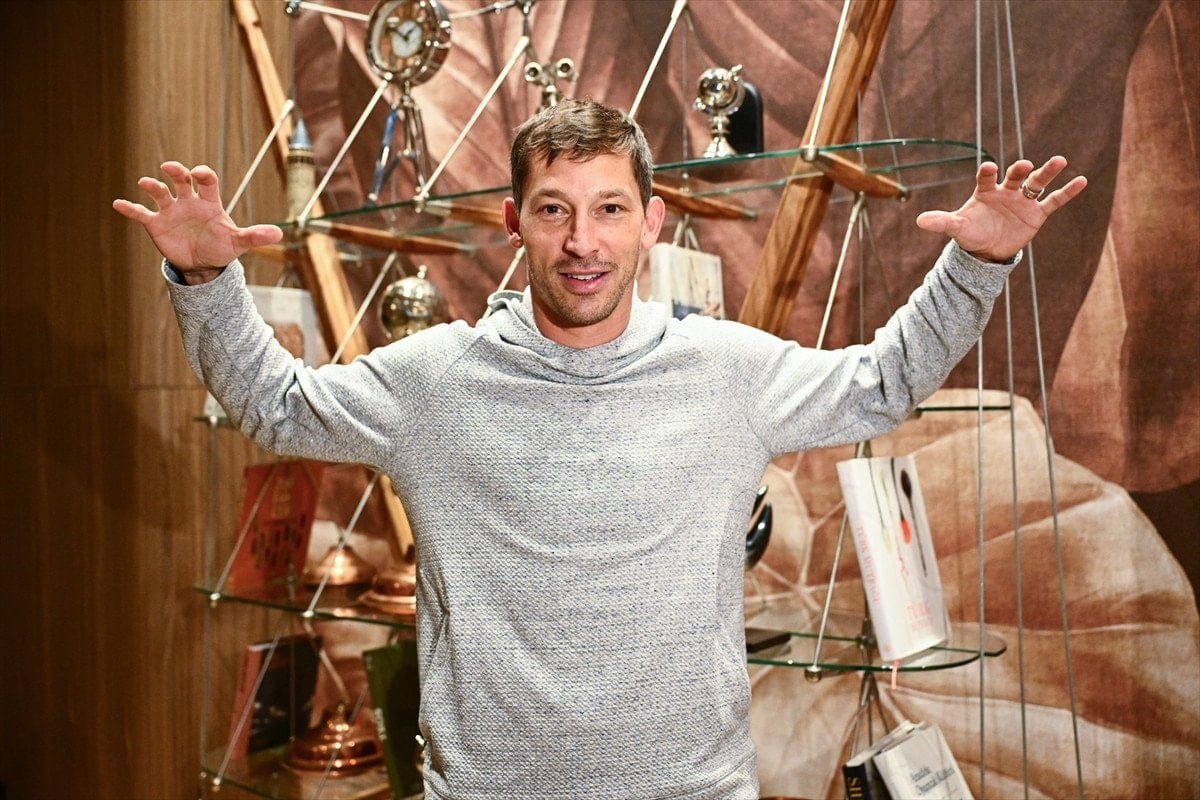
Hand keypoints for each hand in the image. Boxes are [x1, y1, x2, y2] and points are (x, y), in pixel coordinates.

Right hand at [112, 162, 282, 283]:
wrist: (203, 265)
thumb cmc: (221, 248)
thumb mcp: (239, 243)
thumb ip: (255, 236)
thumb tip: (280, 234)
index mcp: (209, 202)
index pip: (207, 181)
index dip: (203, 174)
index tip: (199, 173)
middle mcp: (188, 202)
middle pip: (181, 180)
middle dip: (176, 172)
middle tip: (171, 168)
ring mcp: (171, 211)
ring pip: (160, 193)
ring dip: (152, 186)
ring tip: (146, 183)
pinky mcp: (156, 224)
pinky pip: (141, 213)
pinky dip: (130, 208)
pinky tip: (118, 203)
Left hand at [915, 156, 1086, 262]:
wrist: (988, 250)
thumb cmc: (971, 233)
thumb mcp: (956, 228)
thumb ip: (941, 222)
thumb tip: (918, 221)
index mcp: (985, 191)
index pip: (987, 178)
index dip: (988, 173)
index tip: (989, 168)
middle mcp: (1006, 191)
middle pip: (1015, 176)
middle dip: (1020, 170)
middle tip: (1024, 165)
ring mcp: (1023, 200)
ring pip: (1037, 183)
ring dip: (1048, 172)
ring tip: (1060, 160)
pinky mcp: (1037, 212)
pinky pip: (1054, 200)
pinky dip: (1067, 191)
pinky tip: (1081, 180)